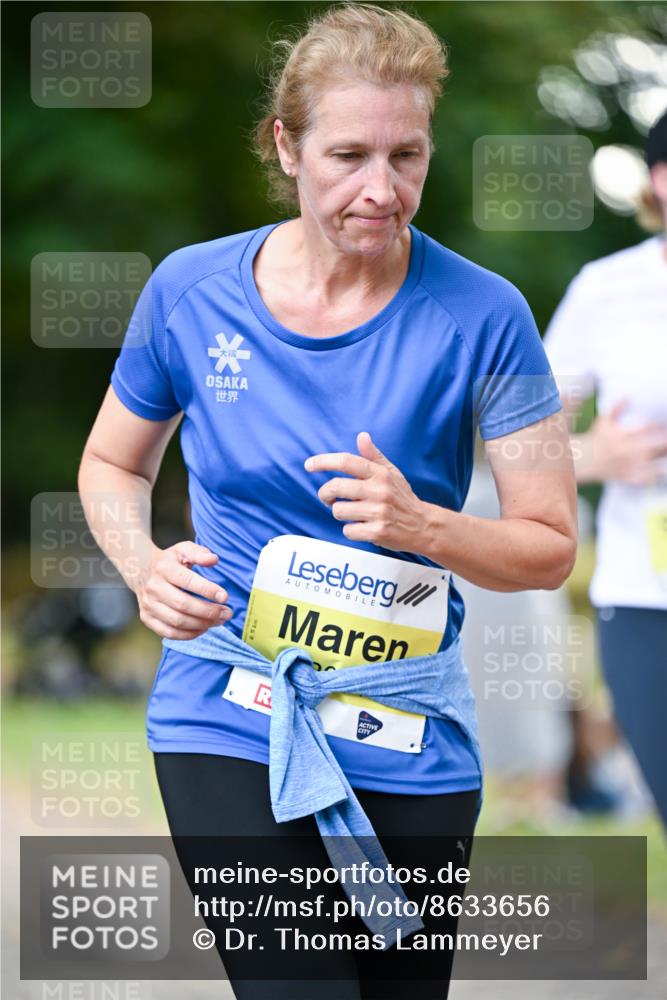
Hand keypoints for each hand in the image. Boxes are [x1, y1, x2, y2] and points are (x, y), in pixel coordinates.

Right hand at [136, 541, 232, 639]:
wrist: (140, 571)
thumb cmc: (170, 561)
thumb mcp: (183, 550)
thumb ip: (199, 553)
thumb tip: (213, 559)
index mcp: (164, 568)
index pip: (187, 581)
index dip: (207, 590)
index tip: (225, 597)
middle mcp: (153, 587)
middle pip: (183, 604)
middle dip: (209, 611)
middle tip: (227, 613)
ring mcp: (148, 604)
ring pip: (177, 621)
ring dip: (202, 624)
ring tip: (219, 621)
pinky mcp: (146, 617)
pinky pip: (169, 632)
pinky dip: (189, 634)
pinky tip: (203, 628)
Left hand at [304, 431, 425, 549]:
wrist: (423, 526)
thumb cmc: (402, 498)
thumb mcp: (392, 474)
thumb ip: (374, 456)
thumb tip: (362, 436)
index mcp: (380, 474)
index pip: (347, 461)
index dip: (324, 461)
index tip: (309, 465)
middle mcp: (379, 491)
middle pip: (336, 487)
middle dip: (325, 493)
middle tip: (328, 498)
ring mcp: (378, 512)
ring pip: (338, 511)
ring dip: (340, 514)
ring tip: (352, 514)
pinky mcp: (377, 532)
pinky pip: (348, 530)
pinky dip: (351, 531)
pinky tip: (363, 528)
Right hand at [583, 400, 666, 484]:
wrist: (583, 460)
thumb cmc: (596, 438)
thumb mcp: (604, 421)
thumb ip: (617, 409)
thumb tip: (628, 397)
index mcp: (623, 435)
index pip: (648, 429)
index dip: (660, 427)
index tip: (663, 426)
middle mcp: (627, 451)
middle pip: (656, 447)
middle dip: (665, 442)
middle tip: (666, 440)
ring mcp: (628, 465)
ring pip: (655, 463)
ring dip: (663, 457)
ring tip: (665, 452)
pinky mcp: (627, 477)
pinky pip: (646, 479)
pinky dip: (655, 476)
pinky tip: (660, 471)